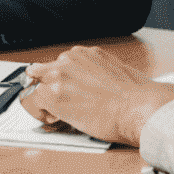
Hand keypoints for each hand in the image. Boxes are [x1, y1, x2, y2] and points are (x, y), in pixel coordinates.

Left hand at [18, 45, 173, 145]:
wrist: (138, 108)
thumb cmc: (133, 97)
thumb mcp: (111, 73)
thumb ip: (91, 74)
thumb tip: (85, 85)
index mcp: (85, 53)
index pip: (59, 64)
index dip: (58, 82)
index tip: (63, 92)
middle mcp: (68, 59)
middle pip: (42, 73)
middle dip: (50, 91)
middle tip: (63, 108)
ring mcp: (58, 74)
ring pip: (37, 87)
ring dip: (46, 102)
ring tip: (61, 115)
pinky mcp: (53, 94)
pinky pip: (36, 102)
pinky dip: (42, 113)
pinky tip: (56, 120)